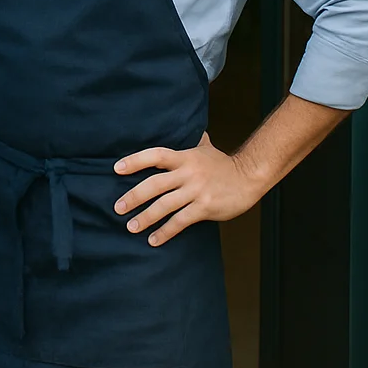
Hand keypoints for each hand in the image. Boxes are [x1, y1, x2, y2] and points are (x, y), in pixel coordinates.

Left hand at [113, 135, 264, 246]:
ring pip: (165, 205)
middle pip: (155, 184)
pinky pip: (180, 222)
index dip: (135, 161)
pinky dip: (165, 232)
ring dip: (145, 217)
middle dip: (134, 196)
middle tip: (118, 207)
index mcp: (185, 157)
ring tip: (131, 227)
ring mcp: (196, 191)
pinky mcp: (205, 207)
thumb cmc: (224, 165)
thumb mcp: (206, 148)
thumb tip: (189, 127)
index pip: (155, 155)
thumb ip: (193, 141)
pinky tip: (154, 240)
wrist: (250, 177)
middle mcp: (188, 173)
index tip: (117, 168)